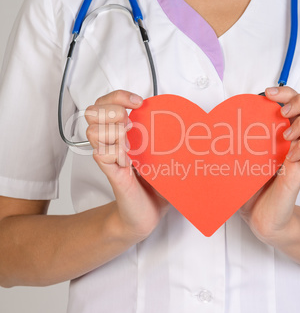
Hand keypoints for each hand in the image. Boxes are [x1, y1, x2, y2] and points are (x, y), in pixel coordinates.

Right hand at [85, 90, 168, 241]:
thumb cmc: (155, 186)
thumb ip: (167, 138)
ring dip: (112, 131)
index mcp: (123, 135)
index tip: (138, 102)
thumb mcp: (163, 155)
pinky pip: (102, 156)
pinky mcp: (113, 175)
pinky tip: (128, 158)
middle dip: (111, 110)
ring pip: (93, 132)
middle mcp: (113, 144)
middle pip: (93, 112)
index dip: (118, 96)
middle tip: (128, 121)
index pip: (107, 104)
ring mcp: (110, 159)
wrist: (145, 216)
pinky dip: (115, 151)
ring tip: (128, 140)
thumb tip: (193, 123)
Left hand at [239, 86, 299, 244]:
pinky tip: (288, 157)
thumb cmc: (250, 184)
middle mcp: (297, 141)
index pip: (297, 101)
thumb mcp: (242, 154)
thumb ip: (238, 135)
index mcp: (284, 133)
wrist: (257, 215)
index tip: (269, 93)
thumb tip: (209, 120)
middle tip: (283, 113)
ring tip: (285, 137)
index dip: (287, 92)